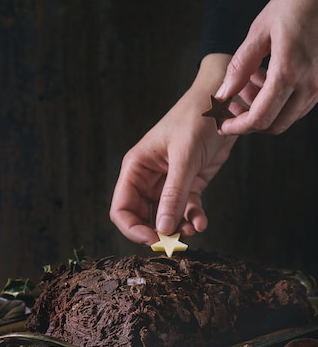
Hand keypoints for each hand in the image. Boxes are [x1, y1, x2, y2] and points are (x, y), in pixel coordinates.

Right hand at [109, 54, 237, 245]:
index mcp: (136, 167)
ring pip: (166, 217)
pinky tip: (201, 222)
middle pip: (142, 217)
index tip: (152, 239)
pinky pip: (187, 210)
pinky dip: (193, 219)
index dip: (132, 228)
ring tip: (193, 229)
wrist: (224, 105)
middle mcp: (149, 178)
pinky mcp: (190, 184)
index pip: (122, 208)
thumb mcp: (184, 157)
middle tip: (174, 241)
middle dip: (157, 231)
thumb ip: (173, 194)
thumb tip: (161, 228)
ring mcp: (169, 183)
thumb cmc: (196, 119)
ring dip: (178, 228)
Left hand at [216, 0, 317, 134]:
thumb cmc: (294, 5)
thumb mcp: (259, 32)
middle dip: (249, 121)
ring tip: (249, 83)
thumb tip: (223, 94)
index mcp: (289, 72)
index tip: (222, 125)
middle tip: (232, 104)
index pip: (260, 118)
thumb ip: (239, 67)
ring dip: (264, 109)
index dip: (237, 126)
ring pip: (287, 117)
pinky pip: (299, 105)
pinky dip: (279, 101)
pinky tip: (266, 79)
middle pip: (275, 125)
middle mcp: (310, 85)